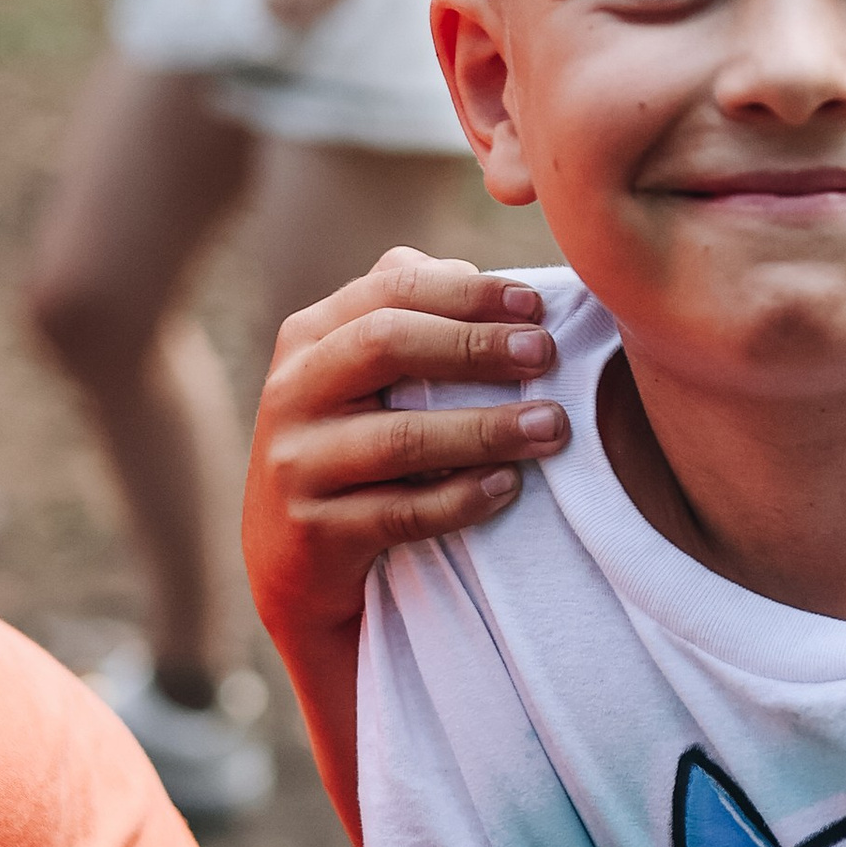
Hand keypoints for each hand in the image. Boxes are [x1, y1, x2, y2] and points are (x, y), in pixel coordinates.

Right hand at [246, 248, 569, 646]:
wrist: (294, 558)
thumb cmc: (358, 443)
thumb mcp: (366, 375)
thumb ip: (418, 319)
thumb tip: (502, 291)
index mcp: (312, 336)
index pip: (390, 288)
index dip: (467, 292)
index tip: (535, 305)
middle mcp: (294, 390)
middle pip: (384, 344)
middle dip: (475, 346)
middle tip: (545, 354)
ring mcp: (297, 462)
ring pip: (399, 437)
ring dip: (486, 429)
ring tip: (551, 426)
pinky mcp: (315, 531)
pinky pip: (401, 512)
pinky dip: (462, 498)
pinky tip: (509, 487)